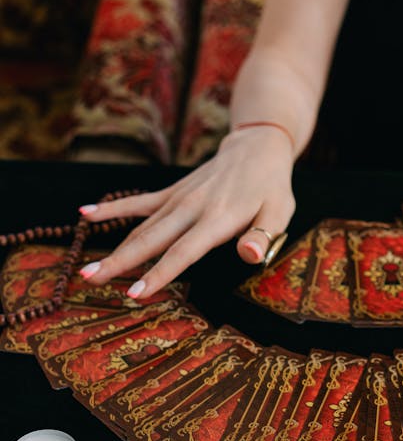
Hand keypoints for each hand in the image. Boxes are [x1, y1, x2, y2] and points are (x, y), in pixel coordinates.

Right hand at [77, 126, 295, 295]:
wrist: (256, 147)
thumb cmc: (271, 188)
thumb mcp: (279, 212)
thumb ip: (263, 236)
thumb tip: (249, 256)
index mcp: (217, 219)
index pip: (183, 252)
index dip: (159, 273)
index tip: (136, 292)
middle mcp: (191, 208)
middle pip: (150, 240)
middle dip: (120, 262)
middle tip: (91, 280)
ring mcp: (177, 198)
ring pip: (140, 227)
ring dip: (113, 248)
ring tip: (86, 269)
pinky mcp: (171, 192)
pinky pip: (138, 202)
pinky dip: (112, 208)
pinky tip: (85, 215)